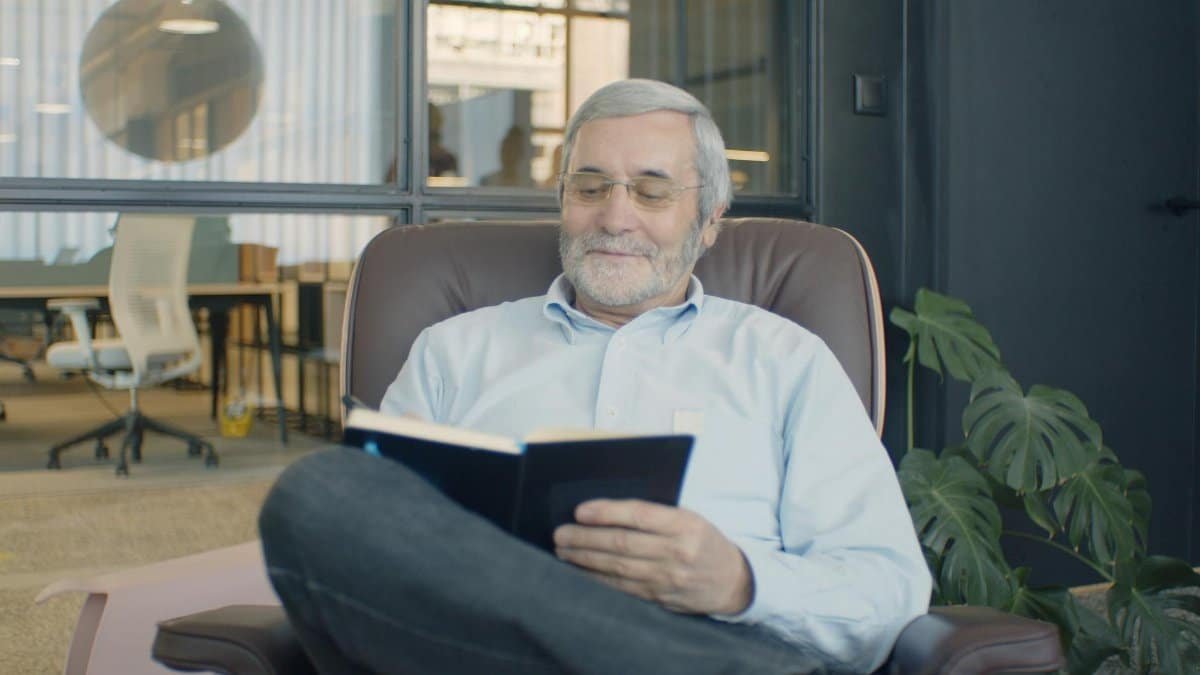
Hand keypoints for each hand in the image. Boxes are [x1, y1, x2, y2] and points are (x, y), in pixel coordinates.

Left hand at [553, 499, 752, 614]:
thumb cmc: (704, 542)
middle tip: (560, 534)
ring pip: (618, 568)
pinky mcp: (660, 597)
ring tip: (563, 551)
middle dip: (586, 538)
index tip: (580, 511)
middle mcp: (677, 552)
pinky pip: (622, 588)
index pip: (639, 515)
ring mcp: (668, 578)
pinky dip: (598, 580)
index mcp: (685, 524)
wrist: (733, 581)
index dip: (606, 512)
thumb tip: (607, 510)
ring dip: (585, 560)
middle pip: (622, 544)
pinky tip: (581, 572)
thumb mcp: (690, 518)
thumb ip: (655, 514)